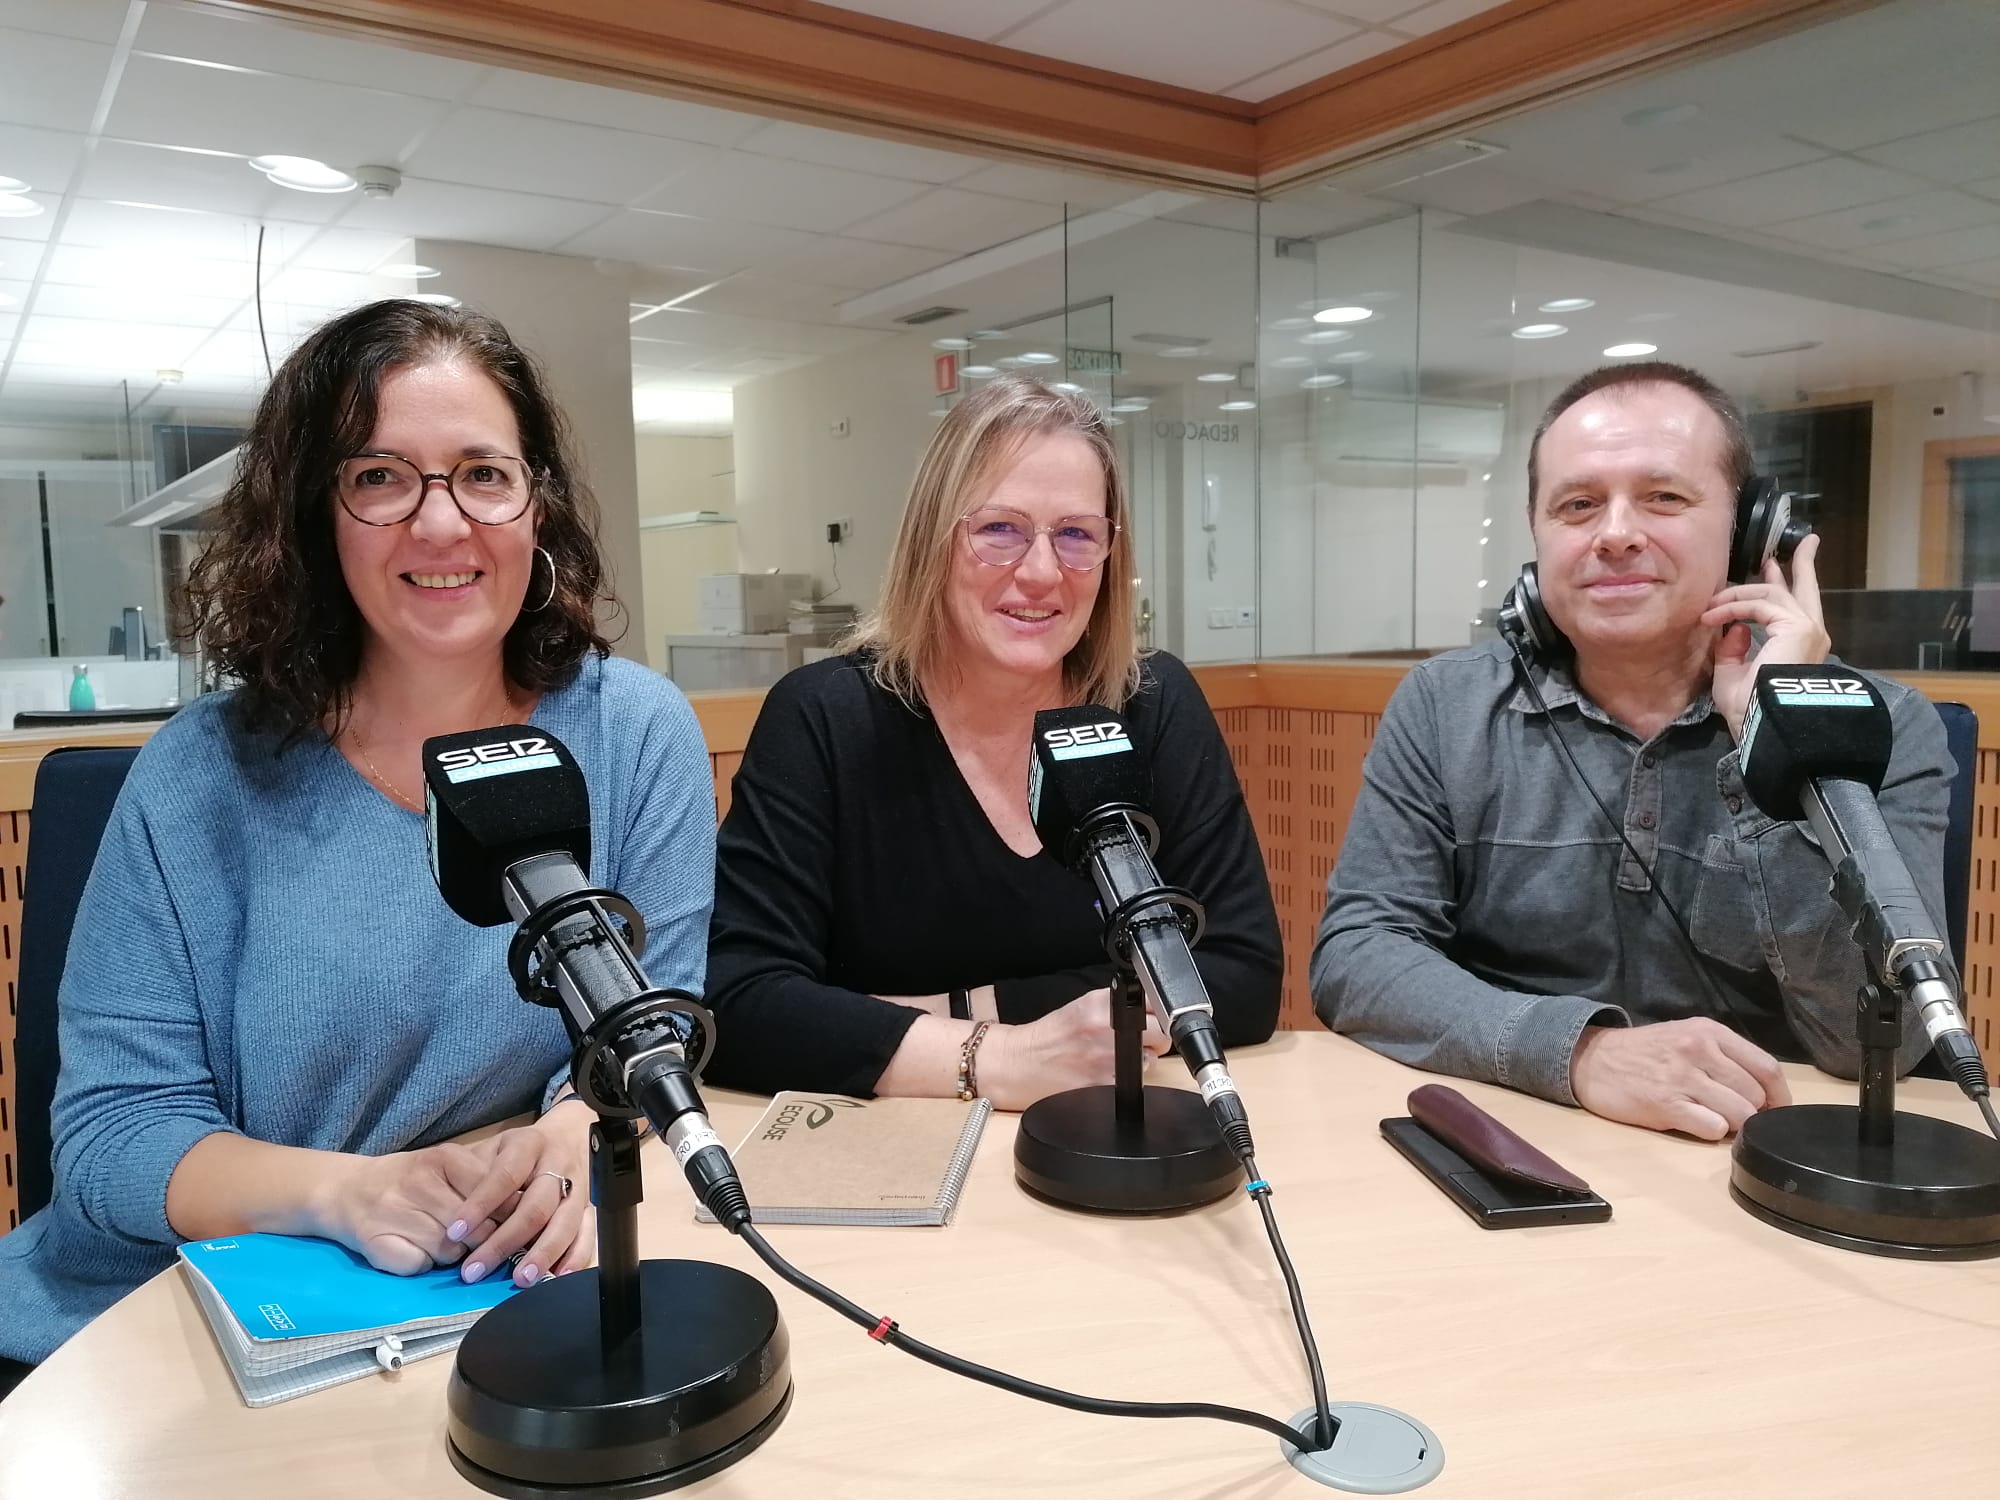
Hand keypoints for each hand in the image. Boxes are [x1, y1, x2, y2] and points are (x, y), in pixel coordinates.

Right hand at [314, 1141, 512, 1275]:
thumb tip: (529, 1212)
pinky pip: (419, 1266)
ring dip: (455, 1258)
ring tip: (447, 1247)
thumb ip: (487, 1184)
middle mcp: (419, 1182)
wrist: (350, 1190)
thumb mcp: (451, 1168)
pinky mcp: (375, 1242)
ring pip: (449, 1252)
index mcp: (444, 1158)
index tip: (520, 1230)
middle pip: (474, 1230)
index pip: (493, 1194)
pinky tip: (418, 1253)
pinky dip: (425, 1266)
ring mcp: (394, 1212)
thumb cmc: (414, 1180)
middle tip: (484, 1247)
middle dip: (485, 1244)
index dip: (509, 1218)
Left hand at [442, 1099, 597, 1286]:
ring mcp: (579, 1188)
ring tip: (520, 1279)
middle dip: (504, 1241)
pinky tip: (559, 1276)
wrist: (568, 1137)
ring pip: (565, 1222)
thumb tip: (452, 1222)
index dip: (480, 1203)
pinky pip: (590, 1234)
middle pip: (535, 1207)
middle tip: (475, 1270)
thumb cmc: (518, 1152)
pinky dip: (576, 1256)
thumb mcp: (494, 1149)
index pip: (504, 1175)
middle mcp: (558, 1166)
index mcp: (529, 1145)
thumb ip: (476, 1176)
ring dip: (542, 1253)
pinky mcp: (591, 1208)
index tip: (455, 1232)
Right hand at [977, 988, 1169, 1111]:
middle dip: (1156, 1038)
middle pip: (1161, 1032)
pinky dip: (1129, 1080)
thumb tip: (1152, 1005)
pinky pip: (1136, 1082)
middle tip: (1140, 1041)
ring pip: (1152, 1059)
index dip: (1159, 1013)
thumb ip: (1118, 1003)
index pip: (1155, 1002)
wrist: (1020, 1063)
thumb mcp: (1083, 1006)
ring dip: (1143, 1060)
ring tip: (1117, 1059)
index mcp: (1102, 1004)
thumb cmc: (1051, 1037)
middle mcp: (1108, 1028)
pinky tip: (1109, 1074)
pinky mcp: (1106, 1084)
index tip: (1154, 1018)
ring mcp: (1108, 1058)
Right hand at [1570, 1019, 1791, 1139]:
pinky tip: (1693, 1122)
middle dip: (1752, 1112)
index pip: (1766, 1067)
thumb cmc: (1645, 1053)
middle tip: (1733, 1114)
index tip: (1774, 1109)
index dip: (1779, 1096)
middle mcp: (1699, 1050)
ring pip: (1740, 1114)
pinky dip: (1711, 1132)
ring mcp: (1682, 1077)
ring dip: (1733, 1124)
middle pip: (1755, 1095)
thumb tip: (1764, 1097)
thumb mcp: (1686, 1037)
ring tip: (1713, 1118)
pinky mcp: (1665, 1104)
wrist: (1591, 1060)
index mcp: (1709, 1032)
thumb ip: (1725, 1058)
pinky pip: (1713, 1129)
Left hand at [1704, 532, 1828, 740]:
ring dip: (1737, 594)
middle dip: (1804, 562)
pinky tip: (1712, 615)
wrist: (1762, 722)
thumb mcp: (1733, 674)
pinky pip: (1758, 604)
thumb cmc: (1748, 707)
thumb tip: (1736, 627)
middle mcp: (1810, 634)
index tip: (1769, 569)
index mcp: (1798, 646)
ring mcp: (1808, 629)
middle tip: (1807, 541)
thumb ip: (1735, 649)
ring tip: (1713, 603)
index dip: (1781, 585)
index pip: (1792, 607)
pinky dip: (1732, 607)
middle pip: (1807, 588)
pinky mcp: (1798, 627)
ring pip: (1772, 593)